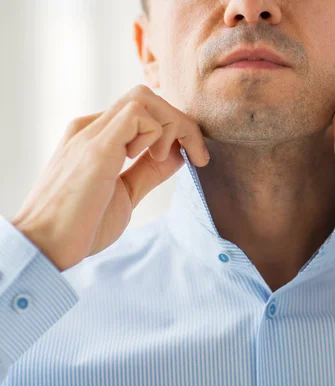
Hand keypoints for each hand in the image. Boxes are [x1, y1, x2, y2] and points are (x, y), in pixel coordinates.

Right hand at [11, 85, 209, 270]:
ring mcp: (92, 133)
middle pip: (147, 98)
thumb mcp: (126, 193)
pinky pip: (138, 112)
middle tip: (198, 157)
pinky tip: (151, 159)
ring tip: (165, 161)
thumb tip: (177, 154)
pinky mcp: (96, 146)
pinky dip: (157, 133)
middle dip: (182, 123)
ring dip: (172, 126)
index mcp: (96, 138)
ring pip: (145, 97)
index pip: (142, 112)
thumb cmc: (81, 226)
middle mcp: (92, 128)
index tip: (195, 158)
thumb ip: (148, 172)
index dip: (174, 129)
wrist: (45, 247)